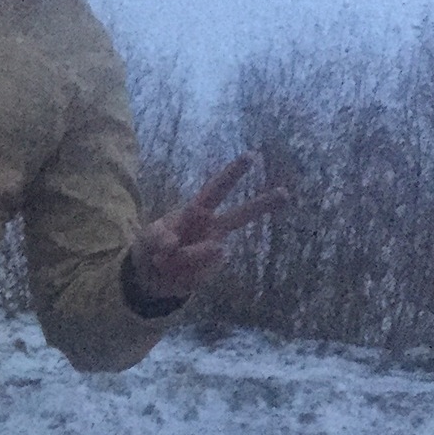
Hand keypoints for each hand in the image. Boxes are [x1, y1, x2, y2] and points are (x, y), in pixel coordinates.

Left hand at [127, 155, 288, 303]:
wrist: (150, 279)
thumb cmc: (151, 247)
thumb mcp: (147, 238)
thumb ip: (158, 237)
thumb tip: (174, 246)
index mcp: (198, 210)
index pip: (217, 189)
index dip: (233, 173)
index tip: (252, 156)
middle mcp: (212, 229)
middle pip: (241, 215)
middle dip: (263, 204)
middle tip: (286, 193)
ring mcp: (214, 251)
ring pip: (209, 252)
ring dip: (181, 258)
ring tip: (164, 261)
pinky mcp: (210, 272)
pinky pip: (198, 274)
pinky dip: (179, 276)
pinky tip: (174, 273)